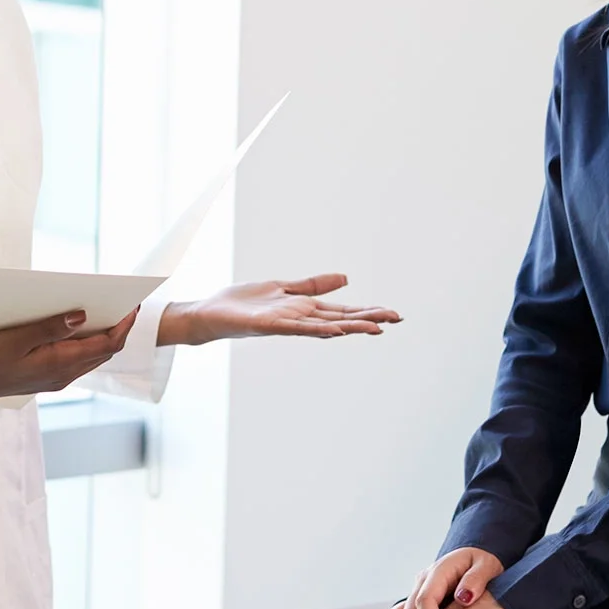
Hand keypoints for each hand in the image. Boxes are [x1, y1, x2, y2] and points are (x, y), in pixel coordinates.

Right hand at [0, 309, 137, 407]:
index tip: (133, 305)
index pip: (107, 345)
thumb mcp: (15, 339)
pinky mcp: (44, 377)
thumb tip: (82, 316)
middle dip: (119, 328)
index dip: (125, 326)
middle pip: (104, 352)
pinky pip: (76, 360)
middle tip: (125, 303)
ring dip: (103, 336)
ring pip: (91, 357)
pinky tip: (78, 327)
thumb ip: (50, 328)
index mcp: (60, 365)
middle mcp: (62, 376)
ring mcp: (54, 379)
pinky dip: (85, 343)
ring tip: (107, 310)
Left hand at [159, 274, 400, 345]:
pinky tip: (334, 330)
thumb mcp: (285, 287)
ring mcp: (286, 323)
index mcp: (305, 309)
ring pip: (324, 326)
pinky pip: (296, 328)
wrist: (211, 313)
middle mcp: (300, 319)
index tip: (393, 314)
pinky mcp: (269, 324)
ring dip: (350, 327)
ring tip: (375, 328)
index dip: (368, 312)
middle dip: (368, 319)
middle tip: (396, 320)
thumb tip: (346, 279)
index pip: (344, 311)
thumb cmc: (244, 302)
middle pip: (341, 319)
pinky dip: (316, 329)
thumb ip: (314, 285)